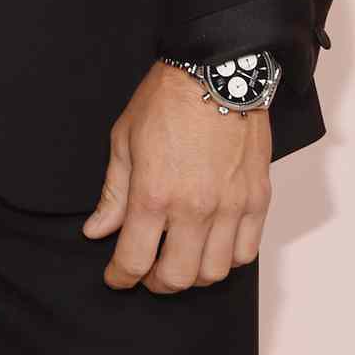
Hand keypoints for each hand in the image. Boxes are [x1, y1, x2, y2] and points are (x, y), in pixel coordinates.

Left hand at [84, 63, 271, 292]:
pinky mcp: (257, 200)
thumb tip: (97, 230)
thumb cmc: (168, 100)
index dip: (120, 277)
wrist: (217, 72)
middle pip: (177, 278)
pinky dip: (228, 259)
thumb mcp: (125, 140)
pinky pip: (246, 252)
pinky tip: (212, 246)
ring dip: (193, 275)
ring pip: (214, 272)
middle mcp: (194, 208)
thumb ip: (114, 193)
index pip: (134, 259)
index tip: (116, 277)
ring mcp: (230, 207)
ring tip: (180, 259)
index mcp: (154, 194)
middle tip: (147, 272)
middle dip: (156, 283)